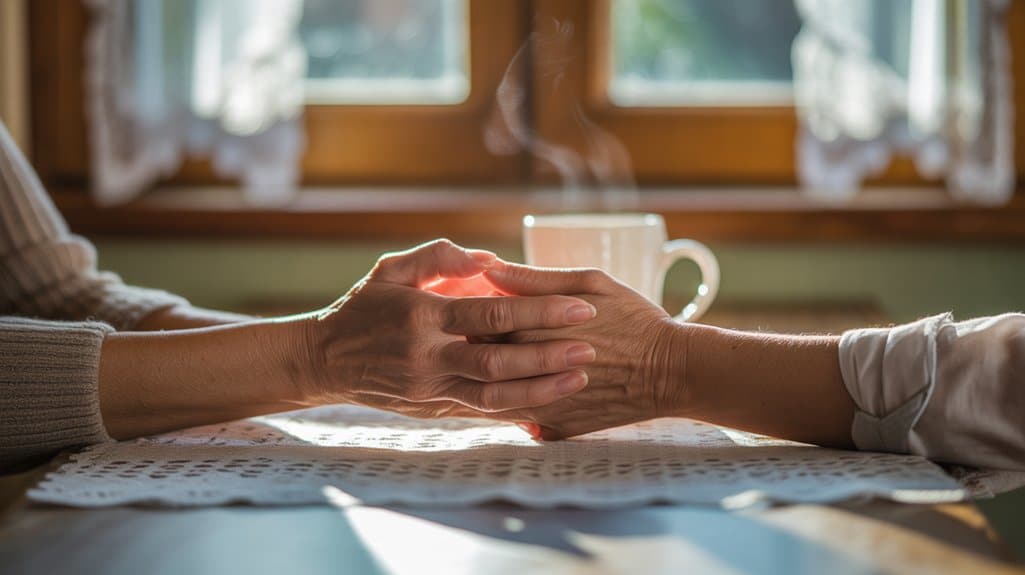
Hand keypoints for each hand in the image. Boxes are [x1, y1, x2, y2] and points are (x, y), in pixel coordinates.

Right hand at [298, 240, 599, 416]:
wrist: (323, 360)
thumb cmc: (362, 307)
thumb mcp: (390, 268)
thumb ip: (438, 256)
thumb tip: (488, 258)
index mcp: (423, 316)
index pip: (492, 315)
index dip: (540, 312)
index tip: (580, 307)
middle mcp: (428, 357)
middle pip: (499, 361)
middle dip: (549, 356)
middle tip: (592, 349)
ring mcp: (429, 388)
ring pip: (493, 397)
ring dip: (540, 390)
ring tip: (578, 381)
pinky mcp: (430, 408)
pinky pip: (480, 412)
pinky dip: (515, 410)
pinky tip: (548, 407)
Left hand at [480, 263, 687, 439]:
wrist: (671, 371)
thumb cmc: (634, 319)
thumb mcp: (591, 283)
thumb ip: (536, 279)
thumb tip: (491, 269)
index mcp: (528, 328)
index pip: (475, 320)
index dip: (474, 313)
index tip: (480, 307)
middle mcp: (527, 369)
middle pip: (477, 358)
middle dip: (476, 346)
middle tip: (482, 334)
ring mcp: (539, 404)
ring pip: (490, 393)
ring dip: (489, 378)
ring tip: (504, 361)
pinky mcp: (554, 427)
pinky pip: (516, 419)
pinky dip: (509, 404)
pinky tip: (520, 390)